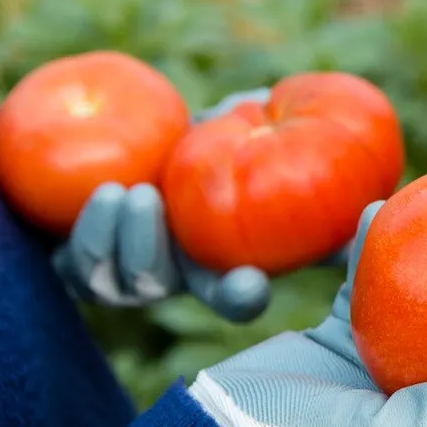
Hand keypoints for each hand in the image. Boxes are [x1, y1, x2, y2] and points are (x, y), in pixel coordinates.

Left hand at [51, 88, 345, 320]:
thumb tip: (351, 153)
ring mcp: (123, 276)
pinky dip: (85, 233)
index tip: (249, 282)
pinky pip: (75, 268)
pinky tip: (101, 195)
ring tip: (117, 190)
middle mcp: (171, 277)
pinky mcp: (80, 265)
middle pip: (159, 286)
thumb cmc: (198, 134)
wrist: (113, 141)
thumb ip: (284, 137)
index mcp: (216, 263)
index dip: (242, 296)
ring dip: (111, 240)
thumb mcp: (241, 129)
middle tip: (147, 197)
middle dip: (148, 251)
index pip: (235, 297)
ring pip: (113, 282)